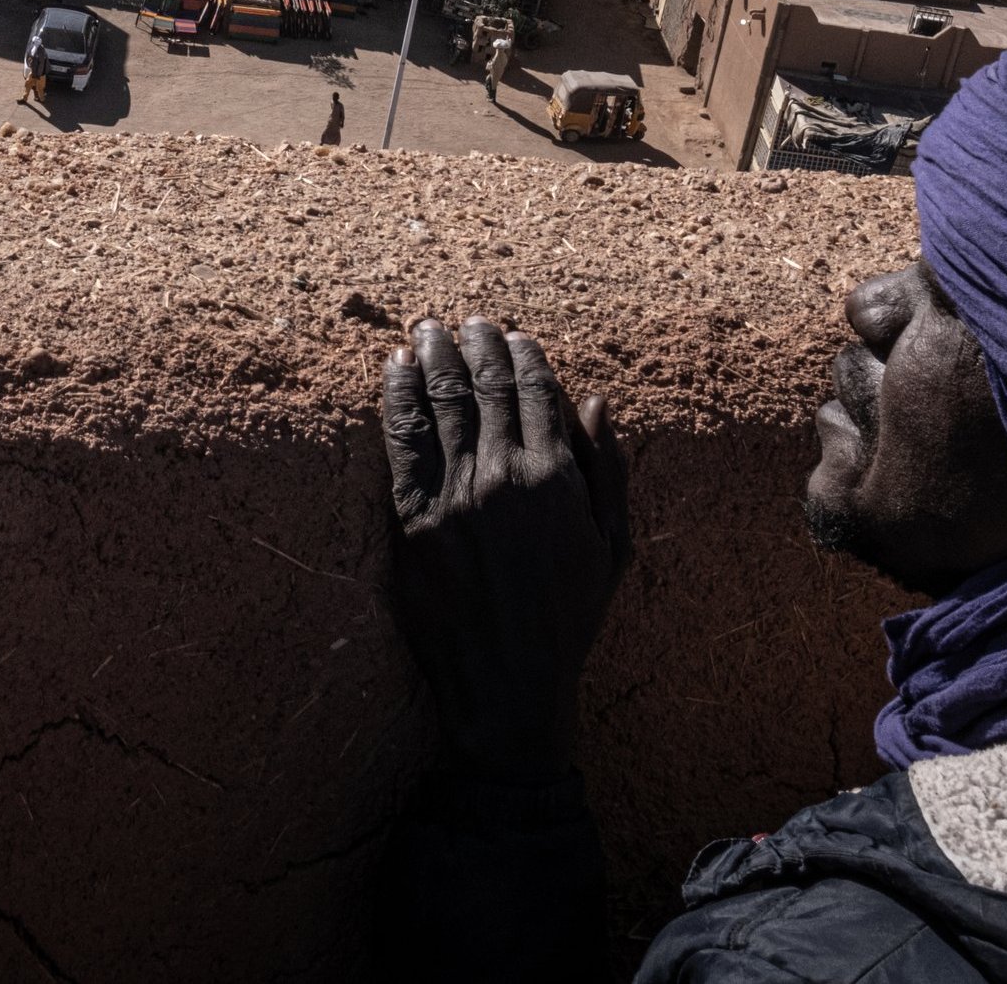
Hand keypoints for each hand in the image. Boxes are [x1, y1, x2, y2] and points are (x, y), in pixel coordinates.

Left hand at [383, 318, 630, 785]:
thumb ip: (609, 471)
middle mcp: (505, 477)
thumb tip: (597, 402)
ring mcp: (455, 496)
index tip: (514, 335)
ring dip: (434, 356)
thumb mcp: (611, 548)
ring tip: (428, 329)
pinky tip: (395, 368)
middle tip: (467, 320)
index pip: (538, 393)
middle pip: (486, 388)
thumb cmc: (567, 620)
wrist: (508, 685)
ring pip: (442, 402)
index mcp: (558, 480)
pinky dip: (398, 396)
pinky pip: (401, 440)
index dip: (524, 356)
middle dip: (476, 344)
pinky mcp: (411, 519)